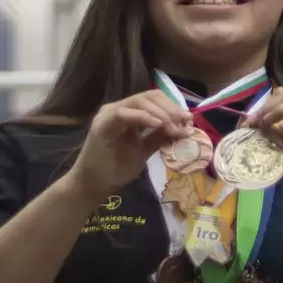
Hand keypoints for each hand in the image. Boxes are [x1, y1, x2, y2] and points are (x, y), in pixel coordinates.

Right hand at [64, 91, 193, 200]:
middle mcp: (119, 109)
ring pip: (139, 101)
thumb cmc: (115, 169)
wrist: (93, 185)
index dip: (173, 107)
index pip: (154, 100)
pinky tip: (158, 125)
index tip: (189, 121)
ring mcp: (109, 114)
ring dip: (161, 114)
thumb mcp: (144, 151)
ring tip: (174, 128)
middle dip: (170, 109)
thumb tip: (182, 128)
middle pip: (149, 97)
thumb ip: (159, 138)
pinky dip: (143, 117)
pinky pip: (124, 114)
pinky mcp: (102, 125)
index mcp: (128, 113)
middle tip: (184, 124)